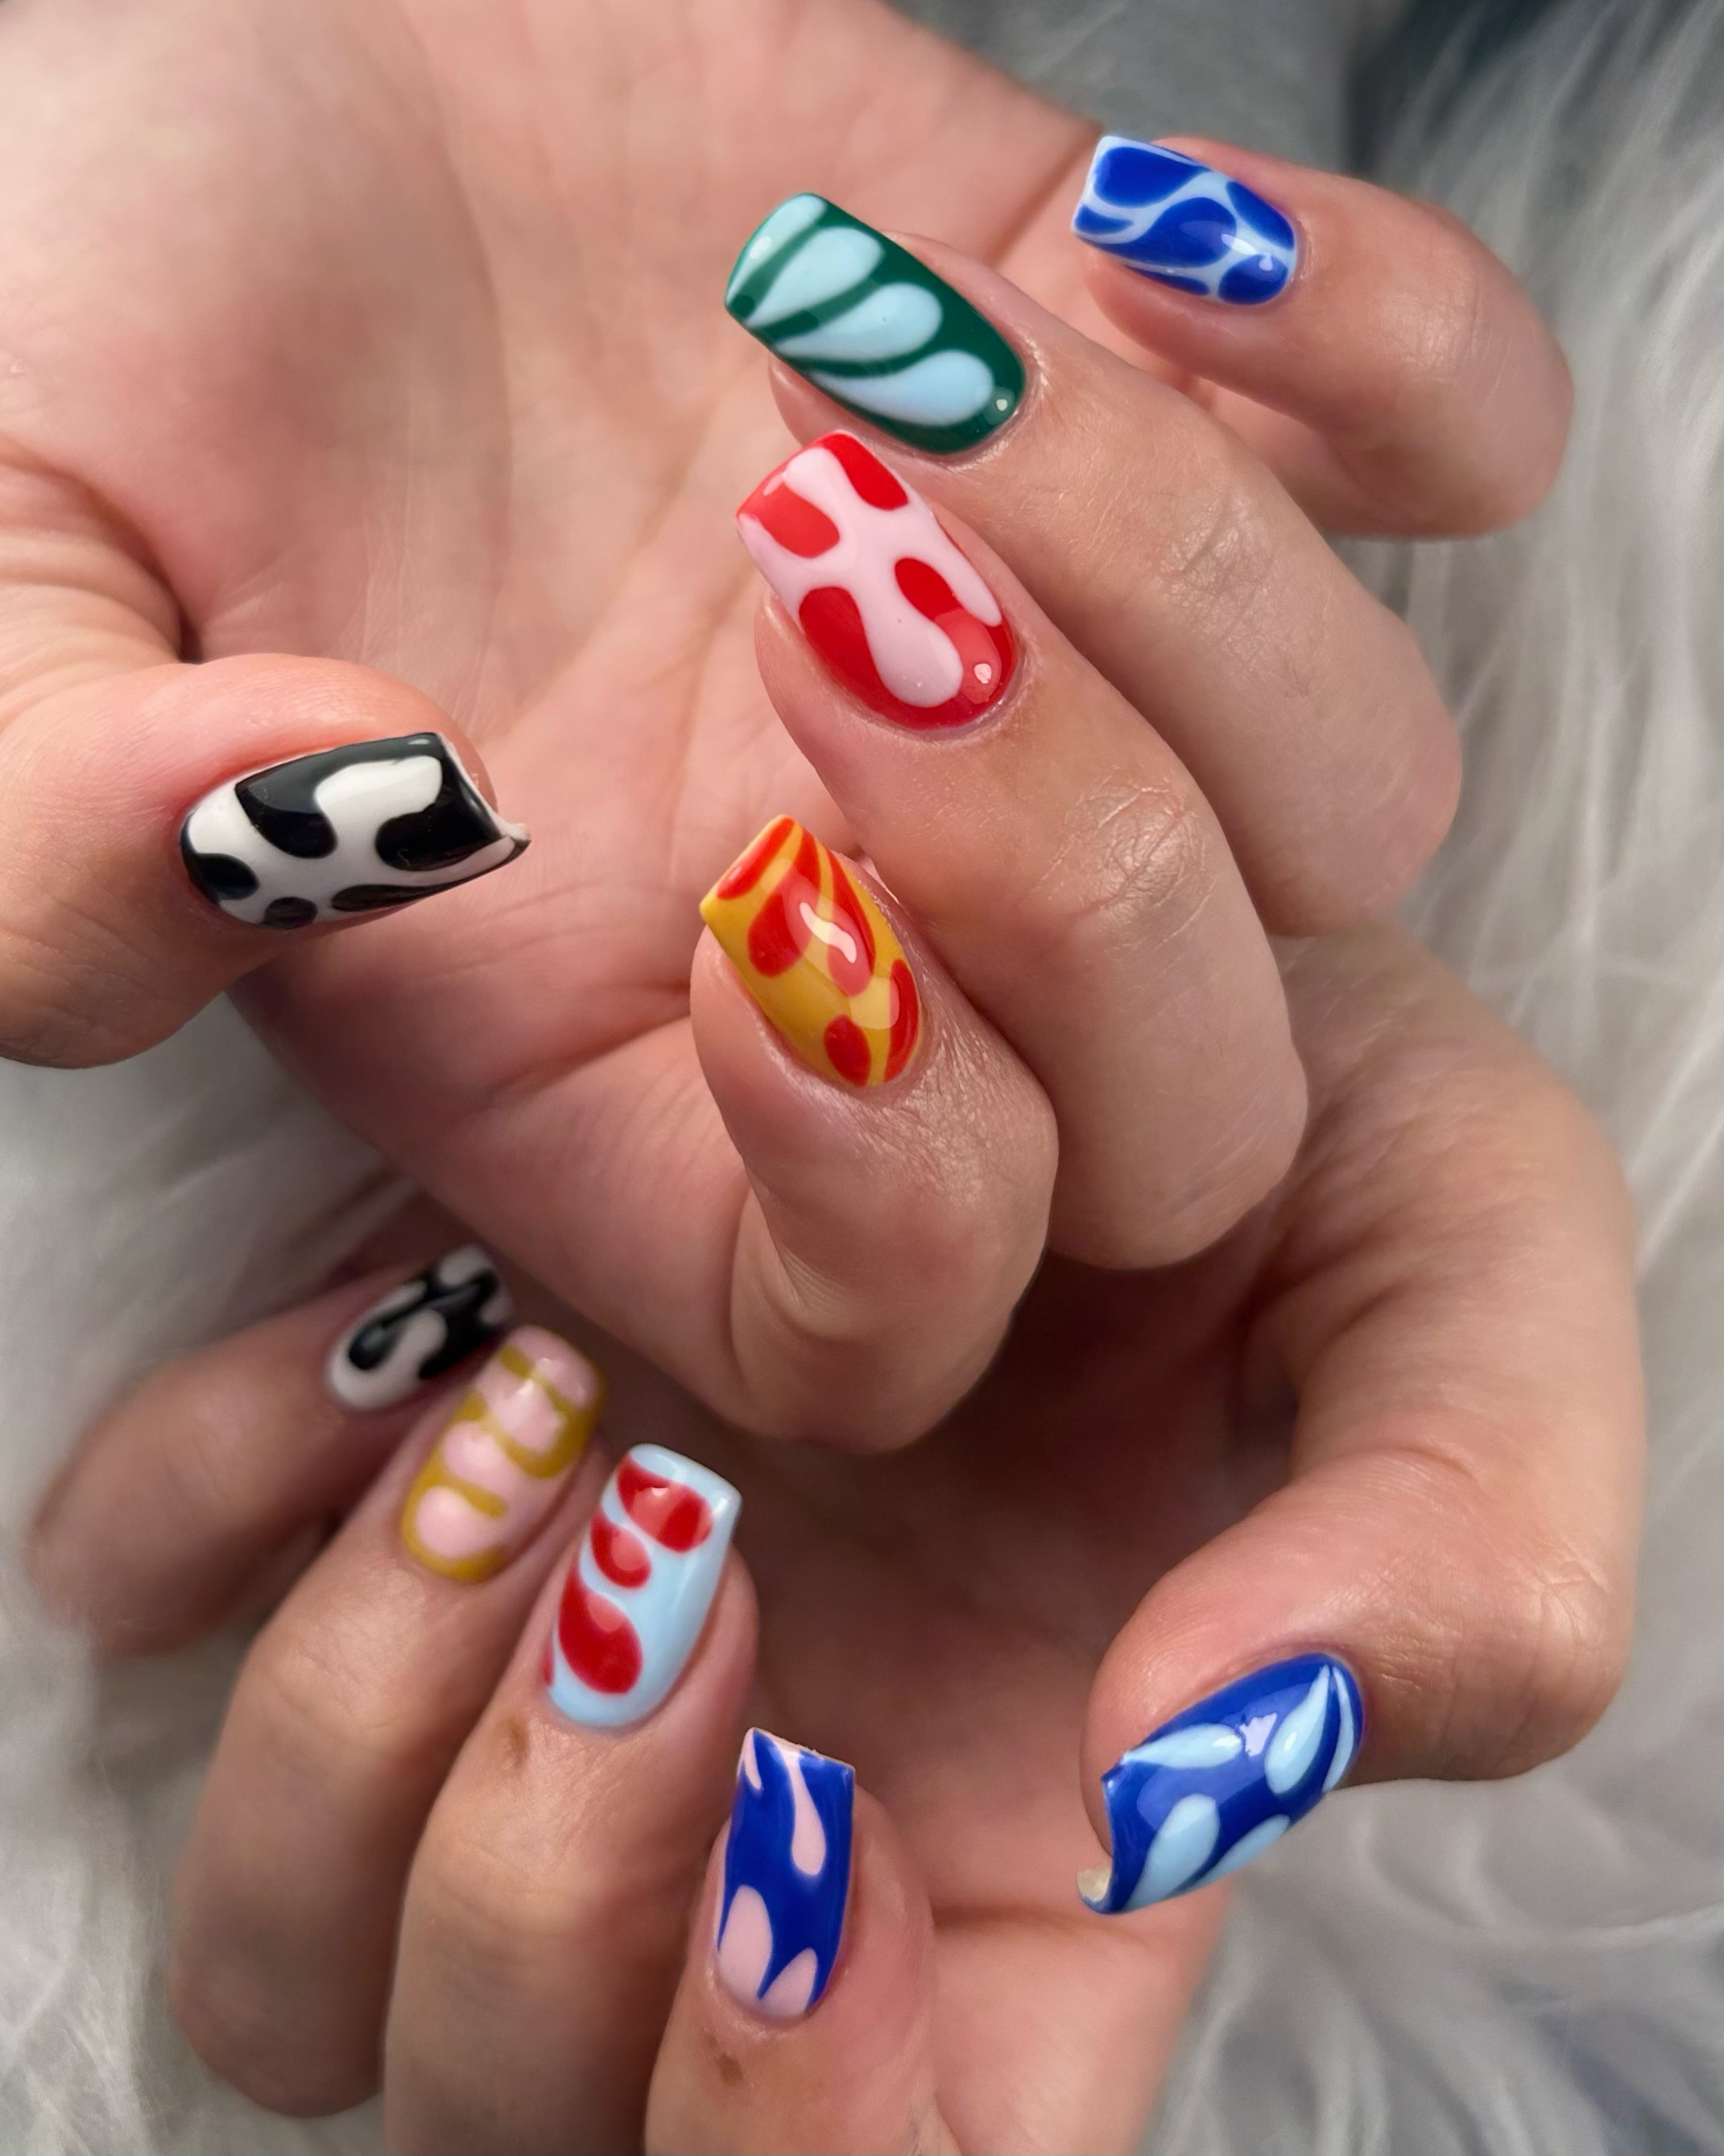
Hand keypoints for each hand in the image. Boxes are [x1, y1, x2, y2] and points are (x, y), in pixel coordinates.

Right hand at [0, 0, 1568, 1445]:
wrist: (246, 50)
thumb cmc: (82, 324)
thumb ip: (48, 832)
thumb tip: (322, 817)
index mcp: (601, 1058)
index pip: (895, 1323)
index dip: (905, 1179)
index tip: (748, 883)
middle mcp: (868, 913)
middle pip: (1201, 1118)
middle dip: (1073, 859)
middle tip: (808, 548)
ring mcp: (1044, 673)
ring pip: (1355, 810)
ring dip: (1187, 571)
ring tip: (883, 342)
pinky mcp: (1144, 407)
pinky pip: (1458, 448)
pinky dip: (1399, 356)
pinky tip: (1134, 241)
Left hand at [32, 928, 1640, 2149]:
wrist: (1014, 781)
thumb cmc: (1259, 1033)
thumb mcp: (1462, 1243)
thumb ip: (1468, 1552)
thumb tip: (1213, 1761)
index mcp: (1034, 1818)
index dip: (829, 2129)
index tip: (829, 1860)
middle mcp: (762, 1771)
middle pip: (537, 2107)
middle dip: (573, 1881)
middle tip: (689, 1552)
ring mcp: (521, 1625)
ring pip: (298, 1948)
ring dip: (388, 1694)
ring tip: (536, 1403)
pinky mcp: (333, 1437)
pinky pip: (146, 1597)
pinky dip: (215, 1496)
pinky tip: (384, 1331)